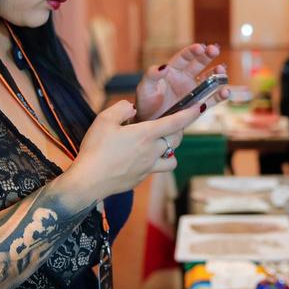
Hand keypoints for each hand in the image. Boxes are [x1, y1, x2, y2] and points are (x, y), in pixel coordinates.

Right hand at [64, 100, 203, 201]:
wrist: (88, 181)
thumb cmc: (95, 149)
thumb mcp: (104, 119)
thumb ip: (121, 108)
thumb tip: (132, 108)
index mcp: (145, 134)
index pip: (175, 122)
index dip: (190, 114)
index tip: (200, 107)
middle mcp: (152, 151)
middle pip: (176, 140)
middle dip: (178, 130)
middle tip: (169, 124)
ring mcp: (148, 167)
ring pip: (172, 159)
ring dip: (170, 151)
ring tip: (159, 145)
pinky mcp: (141, 179)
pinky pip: (156, 169)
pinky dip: (155, 162)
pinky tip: (141, 159)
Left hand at [135, 43, 227, 120]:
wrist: (150, 124)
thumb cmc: (145, 103)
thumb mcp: (145, 88)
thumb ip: (152, 76)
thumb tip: (163, 66)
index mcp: (172, 71)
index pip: (184, 57)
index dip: (192, 51)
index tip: (200, 47)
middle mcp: (184, 78)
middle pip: (199, 63)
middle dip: (208, 55)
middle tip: (215, 49)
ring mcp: (193, 91)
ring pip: (208, 79)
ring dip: (216, 74)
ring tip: (222, 71)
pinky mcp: (198, 105)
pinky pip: (212, 99)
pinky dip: (220, 95)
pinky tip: (226, 92)